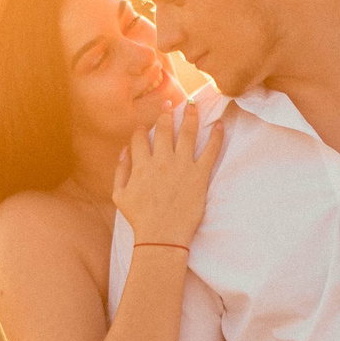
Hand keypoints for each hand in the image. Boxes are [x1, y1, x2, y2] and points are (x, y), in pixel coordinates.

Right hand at [112, 102, 225, 248]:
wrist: (161, 237)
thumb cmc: (140, 219)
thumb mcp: (119, 195)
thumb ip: (120, 171)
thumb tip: (123, 151)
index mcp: (141, 165)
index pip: (140, 138)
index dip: (141, 130)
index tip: (144, 126)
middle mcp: (161, 161)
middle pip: (165, 129)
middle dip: (167, 113)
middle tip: (171, 103)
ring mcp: (182, 166)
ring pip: (188, 133)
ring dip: (191, 116)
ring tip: (194, 105)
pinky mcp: (200, 176)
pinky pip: (211, 151)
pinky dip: (217, 136)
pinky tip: (220, 125)